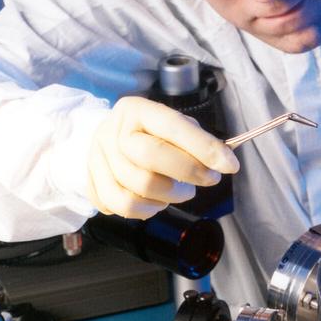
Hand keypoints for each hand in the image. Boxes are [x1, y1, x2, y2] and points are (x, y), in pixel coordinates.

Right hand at [87, 96, 238, 218]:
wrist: (106, 143)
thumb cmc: (149, 136)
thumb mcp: (172, 127)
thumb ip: (195, 140)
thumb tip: (223, 160)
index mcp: (137, 110)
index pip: (172, 126)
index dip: (203, 147)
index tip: (230, 165)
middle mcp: (113, 131)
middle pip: (151, 157)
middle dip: (188, 173)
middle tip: (208, 180)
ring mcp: (98, 158)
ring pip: (139, 187)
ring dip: (170, 196)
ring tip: (180, 191)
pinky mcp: (91, 184)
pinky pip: (123, 206)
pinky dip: (147, 210)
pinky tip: (156, 202)